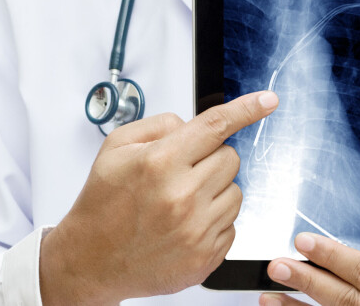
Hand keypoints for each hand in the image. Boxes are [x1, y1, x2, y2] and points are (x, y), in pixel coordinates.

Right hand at [39, 91, 278, 305]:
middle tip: (182, 171)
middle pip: (230, 158)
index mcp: (160, 162)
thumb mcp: (116, 148)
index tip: (267, 100)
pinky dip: (213, 220)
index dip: (246, 109)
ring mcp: (197, 229)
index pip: (215, 126)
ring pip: (236, 191)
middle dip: (210, 158)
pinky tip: (184, 223)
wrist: (92, 259)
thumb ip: (159, 125)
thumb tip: (193, 124)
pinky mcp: (205, 256)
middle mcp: (182, 195)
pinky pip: (232, 225)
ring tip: (180, 200)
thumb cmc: (103, 202)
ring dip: (214, 190)